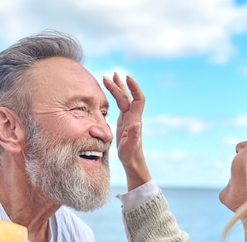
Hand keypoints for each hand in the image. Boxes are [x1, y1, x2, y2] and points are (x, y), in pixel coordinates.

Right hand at [103, 73, 150, 189]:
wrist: (132, 160)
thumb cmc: (131, 154)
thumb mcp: (131, 146)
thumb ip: (134, 135)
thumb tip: (137, 124)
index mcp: (134, 119)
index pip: (138, 98)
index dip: (134, 87)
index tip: (127, 77)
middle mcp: (132, 116)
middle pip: (127, 96)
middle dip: (119, 85)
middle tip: (108, 76)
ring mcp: (128, 118)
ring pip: (123, 99)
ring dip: (117, 88)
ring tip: (109, 77)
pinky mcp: (123, 121)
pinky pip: (119, 105)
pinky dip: (115, 96)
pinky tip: (110, 92)